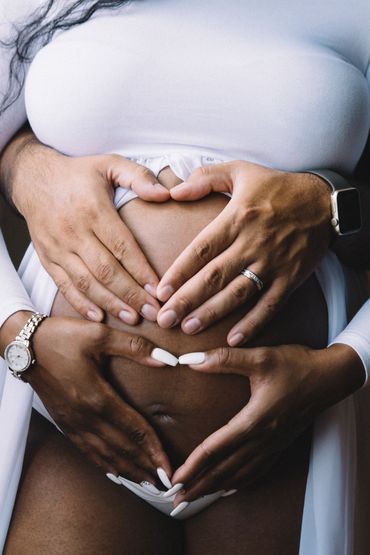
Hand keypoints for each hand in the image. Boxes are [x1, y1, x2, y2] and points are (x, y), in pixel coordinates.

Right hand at [4, 132, 170, 321]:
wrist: (33, 178)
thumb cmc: (78, 173)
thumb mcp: (110, 163)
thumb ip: (138, 177)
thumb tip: (165, 193)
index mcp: (93, 210)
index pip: (122, 246)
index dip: (141, 270)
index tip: (159, 289)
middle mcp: (74, 232)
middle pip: (106, 270)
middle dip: (131, 295)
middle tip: (154, 313)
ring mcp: (58, 248)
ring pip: (86, 282)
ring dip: (110, 303)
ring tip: (133, 319)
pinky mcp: (47, 258)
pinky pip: (64, 285)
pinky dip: (81, 303)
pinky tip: (99, 317)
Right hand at [10, 313, 171, 483]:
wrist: (25, 345)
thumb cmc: (61, 337)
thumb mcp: (99, 335)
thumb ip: (134, 346)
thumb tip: (166, 358)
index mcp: (97, 397)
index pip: (134, 429)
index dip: (154, 448)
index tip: (169, 466)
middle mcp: (85, 416)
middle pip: (121, 448)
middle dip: (146, 466)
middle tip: (166, 483)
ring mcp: (73, 422)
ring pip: (105, 454)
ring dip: (128, 470)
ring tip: (147, 482)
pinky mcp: (64, 422)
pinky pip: (87, 450)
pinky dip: (104, 464)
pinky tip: (114, 473)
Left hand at [156, 161, 332, 344]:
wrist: (324, 201)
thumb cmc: (277, 186)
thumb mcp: (240, 170)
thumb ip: (205, 178)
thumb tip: (174, 190)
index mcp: (236, 218)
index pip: (201, 250)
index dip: (179, 272)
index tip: (160, 291)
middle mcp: (252, 243)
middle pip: (214, 276)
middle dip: (187, 300)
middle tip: (165, 319)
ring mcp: (272, 263)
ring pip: (237, 293)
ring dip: (212, 314)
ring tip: (189, 329)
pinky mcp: (290, 277)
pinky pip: (270, 304)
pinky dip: (253, 323)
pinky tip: (234, 339)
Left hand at [171, 343, 364, 504]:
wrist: (330, 377)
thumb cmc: (296, 366)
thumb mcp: (260, 358)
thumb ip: (225, 359)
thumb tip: (191, 359)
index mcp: (254, 421)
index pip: (216, 448)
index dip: (194, 465)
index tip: (175, 479)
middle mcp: (263, 439)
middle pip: (225, 469)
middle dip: (199, 485)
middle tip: (176, 499)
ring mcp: (273, 444)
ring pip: (240, 474)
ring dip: (215, 487)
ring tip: (196, 497)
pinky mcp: (281, 444)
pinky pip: (257, 471)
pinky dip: (239, 483)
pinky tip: (230, 487)